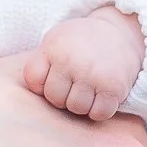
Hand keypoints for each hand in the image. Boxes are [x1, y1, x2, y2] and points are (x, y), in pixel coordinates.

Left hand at [25, 7, 145, 120]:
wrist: (119, 32)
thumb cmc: (80, 42)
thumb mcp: (54, 41)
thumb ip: (40, 63)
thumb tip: (28, 99)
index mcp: (53, 48)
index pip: (34, 82)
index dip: (42, 85)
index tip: (54, 77)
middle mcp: (71, 61)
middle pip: (55, 99)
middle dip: (62, 96)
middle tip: (73, 85)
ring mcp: (93, 74)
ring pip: (77, 108)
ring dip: (82, 103)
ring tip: (87, 89)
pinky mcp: (114, 87)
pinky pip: (99, 114)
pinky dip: (99, 110)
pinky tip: (100, 96)